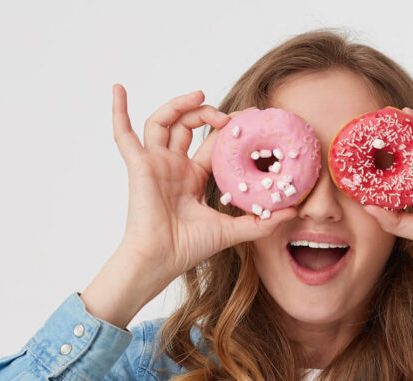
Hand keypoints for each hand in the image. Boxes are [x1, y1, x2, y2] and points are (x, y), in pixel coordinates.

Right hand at [111, 84, 295, 278]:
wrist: (162, 259)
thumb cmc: (189, 247)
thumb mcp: (232, 231)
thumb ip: (261, 222)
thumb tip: (294, 213)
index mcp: (192, 176)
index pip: (211, 143)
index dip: (229, 128)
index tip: (251, 117)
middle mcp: (173, 166)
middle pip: (187, 126)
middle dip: (207, 113)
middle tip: (228, 116)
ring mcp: (155, 163)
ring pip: (163, 122)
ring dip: (179, 105)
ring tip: (199, 96)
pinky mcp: (139, 165)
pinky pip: (123, 134)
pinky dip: (119, 111)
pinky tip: (118, 89)